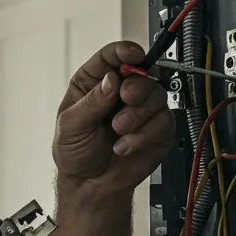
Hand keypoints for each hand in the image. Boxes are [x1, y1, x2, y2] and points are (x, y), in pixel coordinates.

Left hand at [53, 41, 175, 195]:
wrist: (90, 184)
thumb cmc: (75, 152)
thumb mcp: (71, 126)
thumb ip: (91, 102)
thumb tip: (111, 80)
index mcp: (95, 83)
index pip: (113, 56)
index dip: (125, 51)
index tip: (133, 55)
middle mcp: (120, 92)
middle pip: (142, 71)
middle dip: (136, 85)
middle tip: (126, 98)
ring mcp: (141, 109)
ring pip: (157, 94)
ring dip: (137, 114)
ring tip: (118, 130)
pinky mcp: (157, 128)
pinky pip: (163, 120)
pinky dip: (144, 135)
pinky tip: (125, 145)